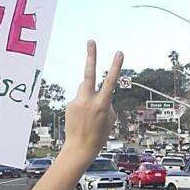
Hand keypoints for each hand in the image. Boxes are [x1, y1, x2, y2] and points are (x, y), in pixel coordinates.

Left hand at [61, 41, 122, 161]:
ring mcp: (77, 102)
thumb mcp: (110, 118)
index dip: (116, 66)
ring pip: (84, 89)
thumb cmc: (99, 135)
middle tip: (91, 41)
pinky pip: (79, 100)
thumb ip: (105, 101)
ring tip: (90, 115)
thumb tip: (96, 92)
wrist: (80, 148)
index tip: (119, 52)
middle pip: (89, 73)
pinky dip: (82, 107)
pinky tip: (82, 119)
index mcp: (102, 103)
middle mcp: (89, 100)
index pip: (111, 80)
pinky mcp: (70, 105)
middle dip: (91, 56)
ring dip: (89, 95)